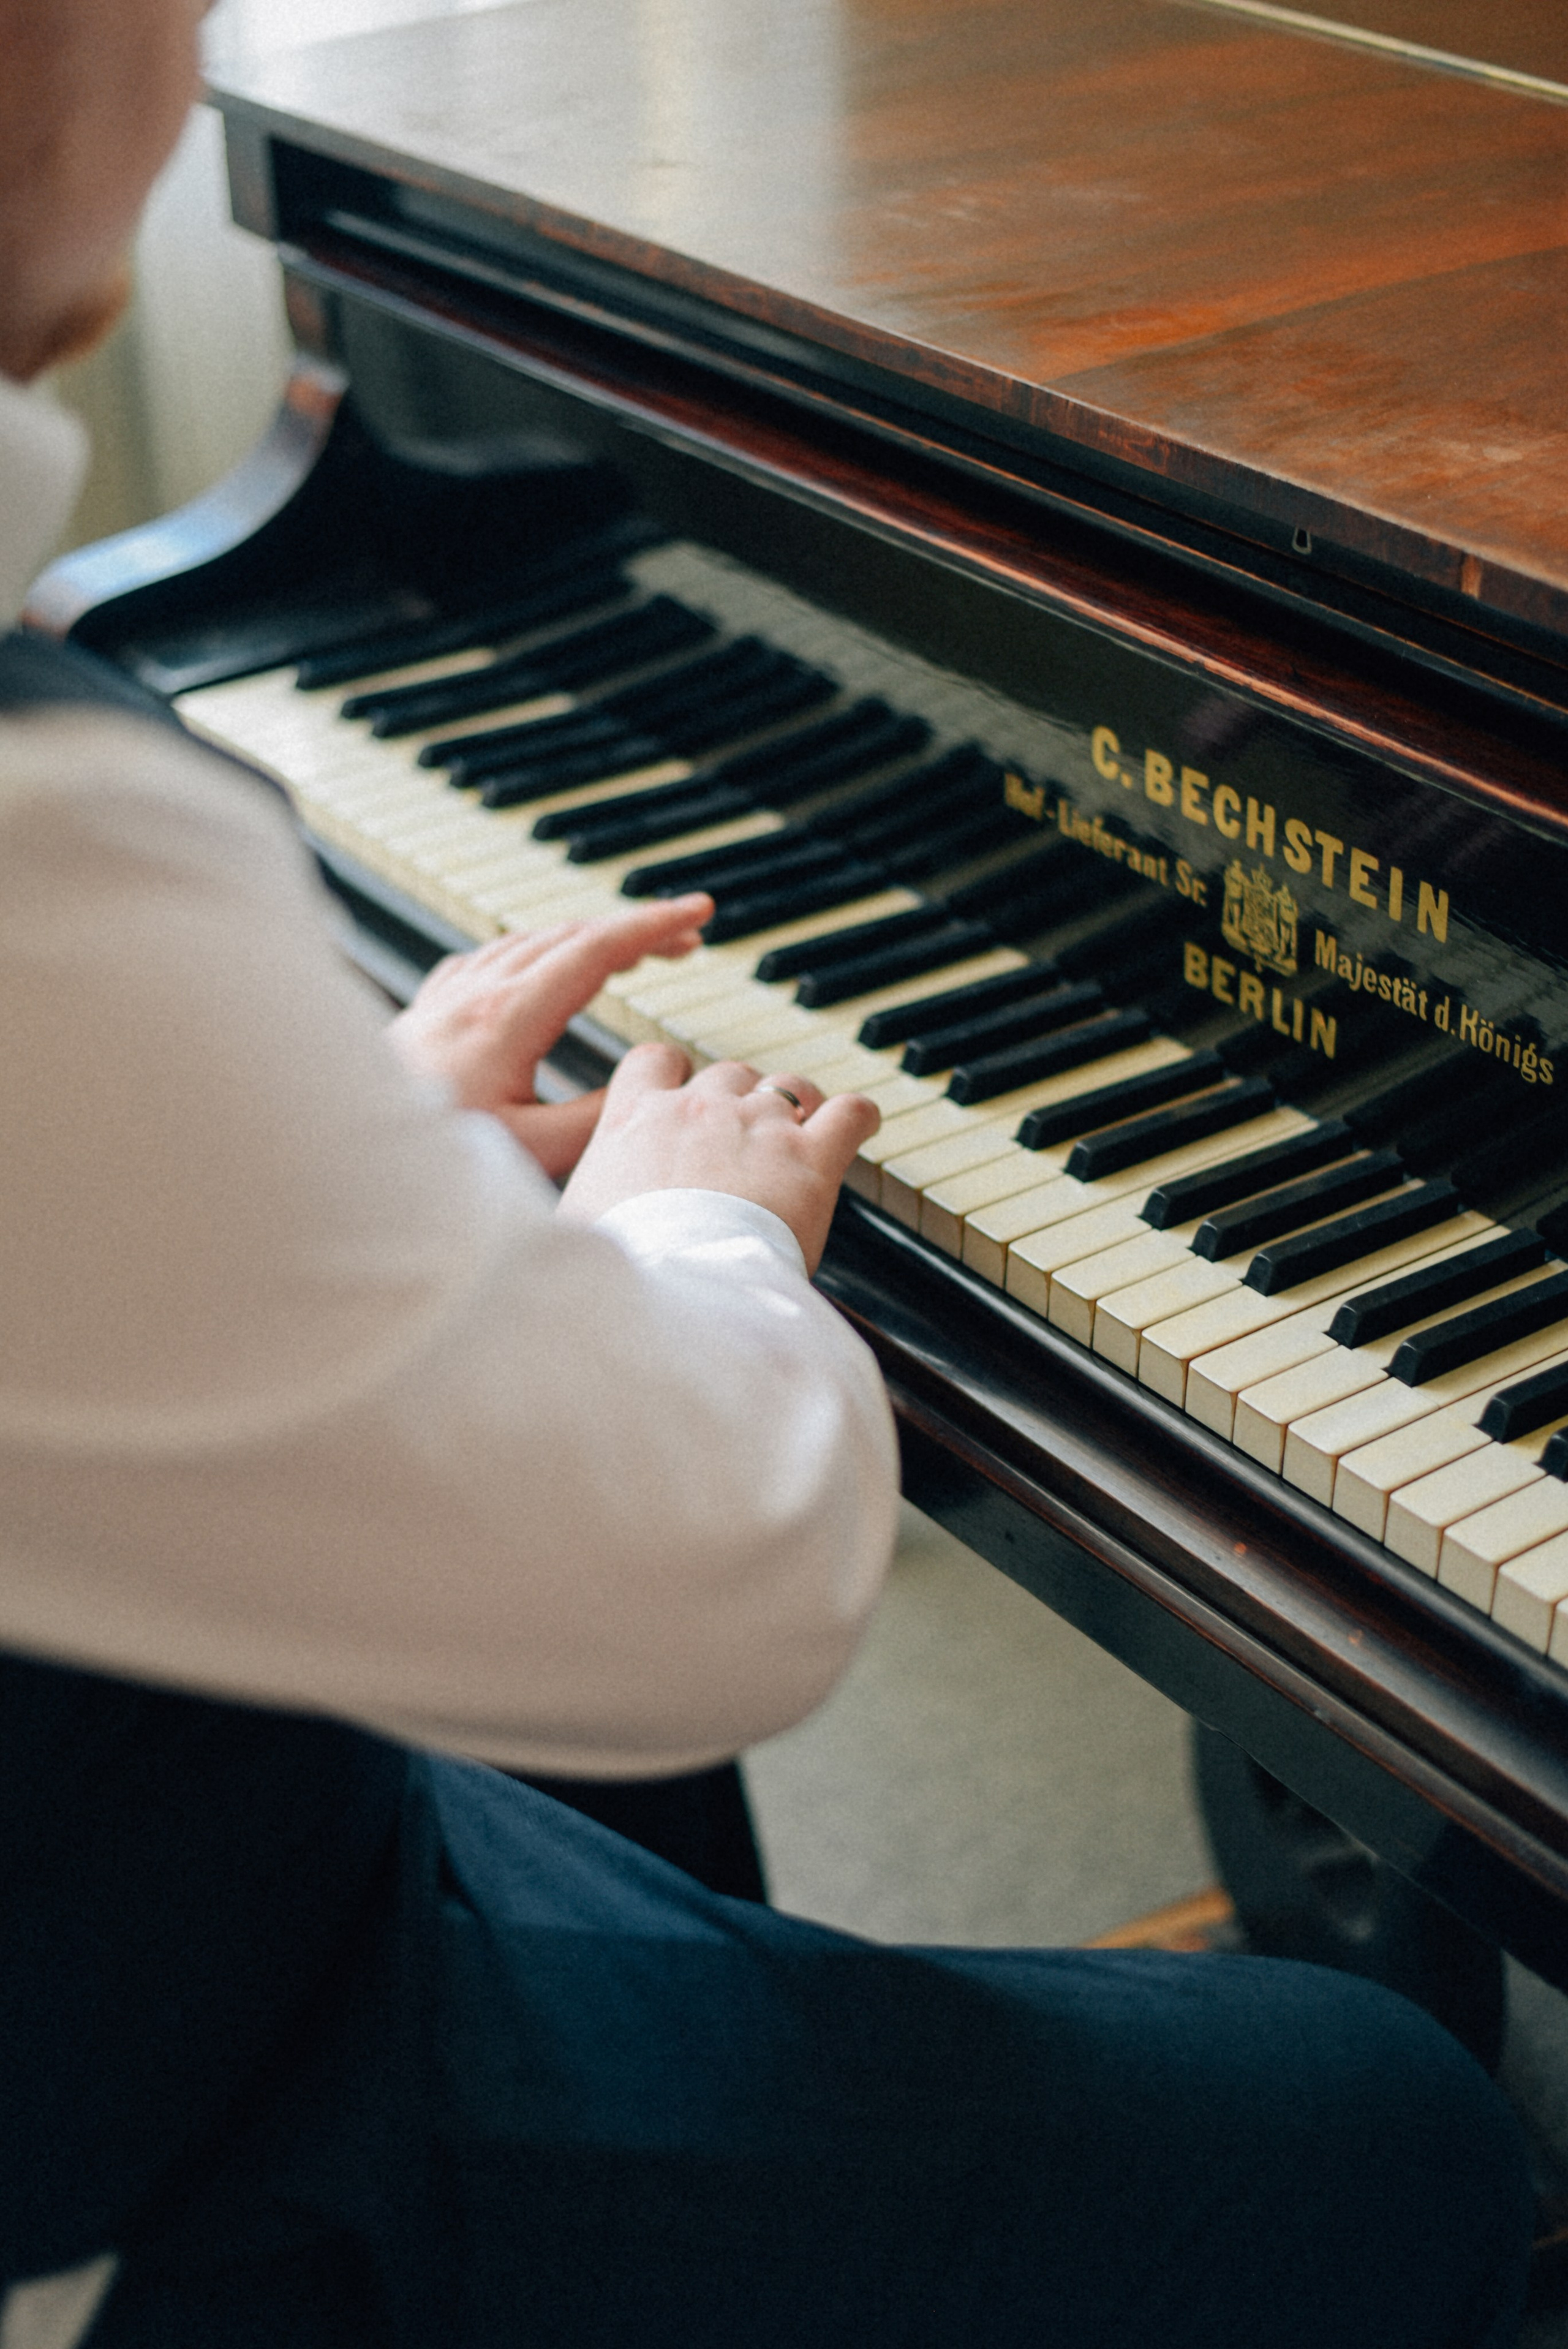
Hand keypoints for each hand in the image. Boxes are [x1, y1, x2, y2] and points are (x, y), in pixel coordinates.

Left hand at [386, 897, 711, 1177]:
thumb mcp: (531, 1152)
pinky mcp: (427, 1011)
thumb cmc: (431, 1156)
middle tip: (687, 940)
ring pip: (530, 941)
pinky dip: (535, 951)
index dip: (654, 927)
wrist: (338, 1147)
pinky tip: (540, 967)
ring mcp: (447, 997)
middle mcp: (476, 994)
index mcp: (507, 1019)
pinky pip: (490, 958)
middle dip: (635, 931)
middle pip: (570, 937)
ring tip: (632, 954)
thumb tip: (645, 1086)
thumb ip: (595, 1118)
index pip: (596, 951)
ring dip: (588, 939)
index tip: (699, 915)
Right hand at [558, 1047, 880, 1273]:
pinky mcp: (811, 1157)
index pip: (654, 1061)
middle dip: (739, 1099)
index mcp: (634, 1119)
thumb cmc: (619, 1270)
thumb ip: (581, 1203)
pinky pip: (850, 1113)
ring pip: (787, 1086)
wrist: (672, 1289)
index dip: (674, 1076)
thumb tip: (559, 1221)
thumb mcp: (574, 1228)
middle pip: (727, 1074)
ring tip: (802, 1130)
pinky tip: (859, 1125)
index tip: (682, 1096)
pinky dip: (858, 1116)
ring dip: (796, 1104)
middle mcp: (698, 1108)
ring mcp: (758, 1126)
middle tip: (745, 1137)